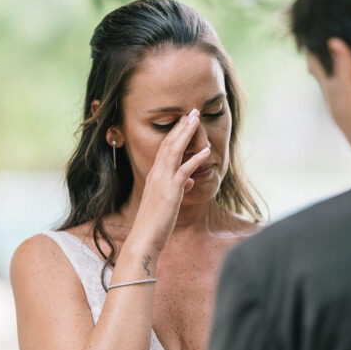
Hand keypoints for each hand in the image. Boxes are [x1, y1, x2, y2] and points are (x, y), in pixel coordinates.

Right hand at [128, 108, 211, 252]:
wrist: (145, 238)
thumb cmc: (156, 222)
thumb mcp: (167, 201)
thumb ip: (178, 188)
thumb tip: (188, 180)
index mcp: (155, 175)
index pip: (165, 148)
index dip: (176, 132)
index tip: (186, 120)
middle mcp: (157, 174)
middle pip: (169, 144)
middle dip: (181, 126)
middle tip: (192, 111)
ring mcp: (163, 181)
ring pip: (174, 151)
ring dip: (187, 134)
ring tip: (197, 119)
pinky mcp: (170, 192)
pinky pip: (184, 171)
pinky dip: (195, 160)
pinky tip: (206, 151)